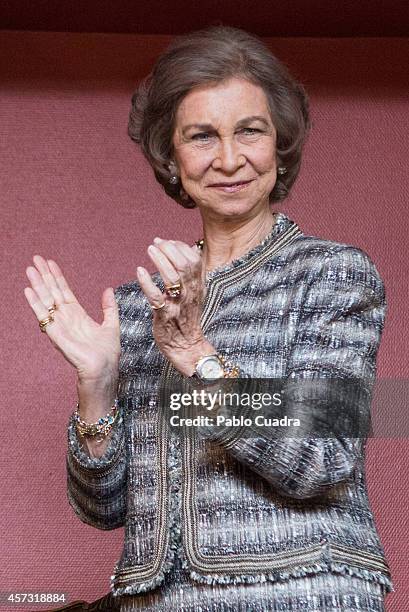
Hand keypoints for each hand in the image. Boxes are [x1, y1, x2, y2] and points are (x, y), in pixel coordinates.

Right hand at [24, 255, 120, 382]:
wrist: (104, 370)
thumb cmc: (107, 354)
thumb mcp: (111, 325)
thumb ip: (109, 308)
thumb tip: (108, 290)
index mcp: (78, 315)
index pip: (64, 292)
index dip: (58, 277)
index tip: (50, 263)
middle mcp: (66, 319)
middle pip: (52, 292)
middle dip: (44, 276)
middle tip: (36, 259)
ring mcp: (60, 325)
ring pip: (46, 300)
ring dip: (37, 284)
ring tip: (30, 269)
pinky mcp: (56, 334)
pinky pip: (43, 316)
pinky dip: (35, 303)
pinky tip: (29, 290)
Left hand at [136, 237, 214, 375]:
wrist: (186, 345)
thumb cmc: (187, 317)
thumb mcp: (196, 292)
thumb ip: (194, 272)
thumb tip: (192, 249)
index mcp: (198, 285)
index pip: (194, 258)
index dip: (179, 246)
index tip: (166, 241)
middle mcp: (190, 292)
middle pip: (185, 264)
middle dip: (170, 249)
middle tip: (156, 243)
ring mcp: (178, 303)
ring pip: (172, 277)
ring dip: (160, 260)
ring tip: (150, 250)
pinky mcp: (165, 315)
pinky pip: (156, 297)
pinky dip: (147, 282)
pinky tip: (140, 271)